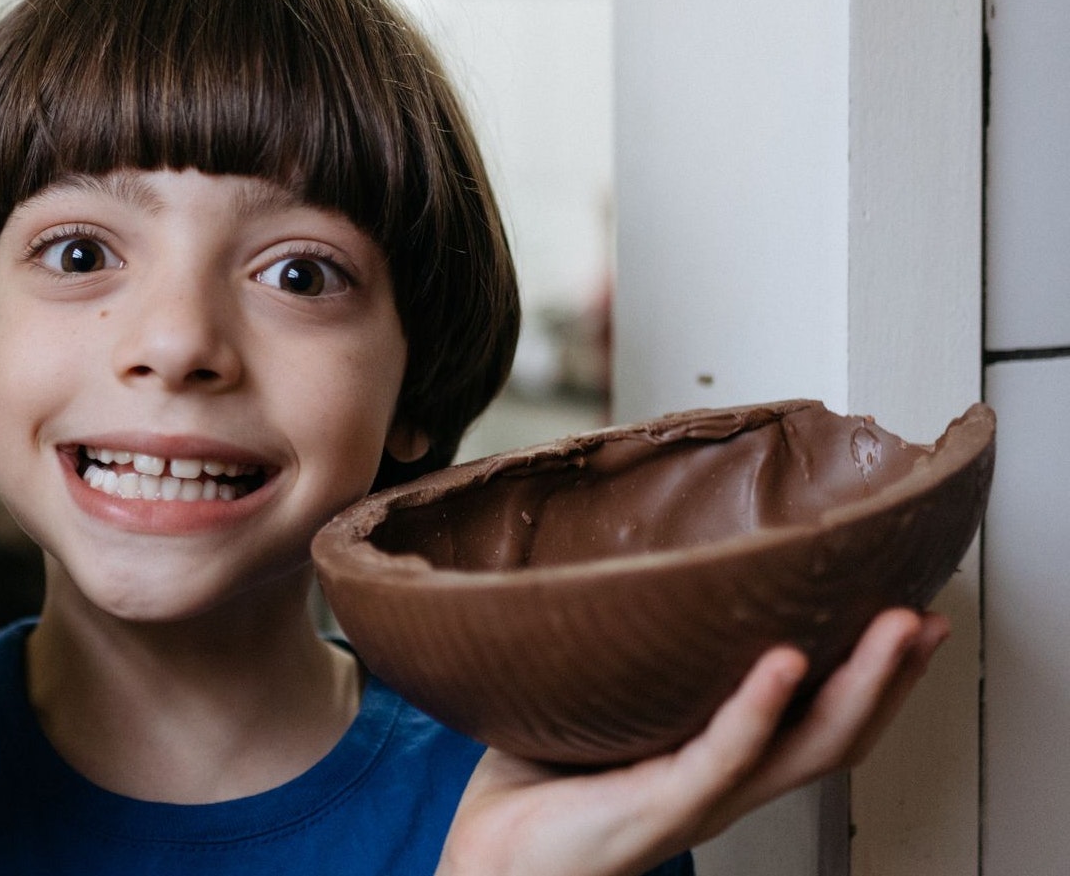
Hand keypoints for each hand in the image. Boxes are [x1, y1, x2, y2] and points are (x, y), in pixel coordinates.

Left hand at [436, 607, 949, 875]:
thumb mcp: (594, 703)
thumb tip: (621, 568)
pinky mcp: (663, 807)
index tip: (903, 611)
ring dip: (860, 687)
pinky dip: (758, 708)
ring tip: (893, 627)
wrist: (488, 859)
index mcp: (716, 757)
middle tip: (927, 617)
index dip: (868, 672)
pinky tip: (783, 664)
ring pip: (807, 746)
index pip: (814, 715)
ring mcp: (701, 798)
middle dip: (891, 676)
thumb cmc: (533, 784)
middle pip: (836, 732)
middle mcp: (725, 782)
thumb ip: (622, 653)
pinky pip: (725, 756)